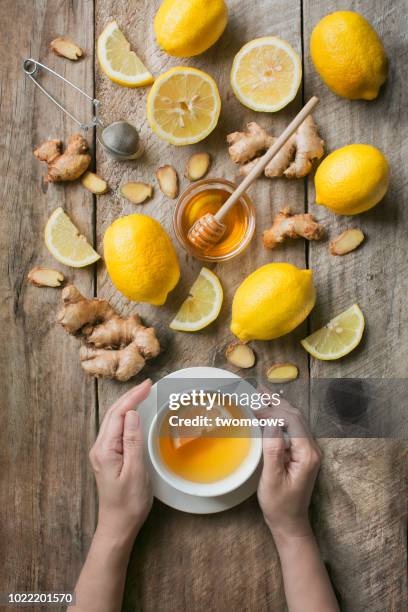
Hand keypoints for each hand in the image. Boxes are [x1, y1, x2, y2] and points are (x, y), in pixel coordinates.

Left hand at [89, 380, 152, 544]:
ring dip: (127, 404)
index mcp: (105, 449)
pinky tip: (134, 414)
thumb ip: (132, 441)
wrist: (118, 526)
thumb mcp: (135, 471)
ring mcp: (102, 452)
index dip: (133, 397)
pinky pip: (116, 430)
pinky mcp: (107, 457)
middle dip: (130, 396)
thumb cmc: (128, 503)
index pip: (118, 414)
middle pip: (113, 414)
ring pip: (113, 420)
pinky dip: (125, 417)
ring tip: (142, 393)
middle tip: (148, 385)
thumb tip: (132, 413)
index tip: (148, 385)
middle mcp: (100, 448)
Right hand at [257, 400, 321, 540]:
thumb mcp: (272, 478)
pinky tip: (269, 411)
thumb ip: (273, 449)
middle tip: (256, 388)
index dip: (273, 410)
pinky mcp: (302, 453)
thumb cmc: (279, 504)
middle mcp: (312, 448)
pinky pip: (293, 428)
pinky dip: (280, 416)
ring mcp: (308, 450)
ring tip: (261, 393)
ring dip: (278, 405)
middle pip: (296, 415)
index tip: (253, 408)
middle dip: (276, 401)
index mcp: (307, 453)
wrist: (290, 523)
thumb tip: (272, 422)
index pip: (292, 420)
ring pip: (295, 419)